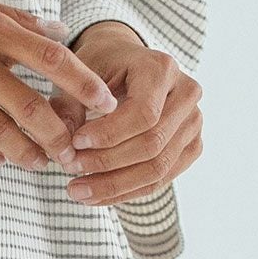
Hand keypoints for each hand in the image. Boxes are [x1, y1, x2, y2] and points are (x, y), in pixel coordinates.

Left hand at [46, 25, 203, 206]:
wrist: (126, 63)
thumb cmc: (101, 65)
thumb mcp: (79, 74)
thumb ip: (69, 107)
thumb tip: (64, 151)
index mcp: (161, 68)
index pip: (143, 114)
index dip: (109, 135)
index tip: (74, 144)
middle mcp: (186, 94)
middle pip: (152, 144)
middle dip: (107, 163)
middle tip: (70, 170)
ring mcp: (193, 122)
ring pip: (158, 168)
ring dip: (115, 185)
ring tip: (78, 191)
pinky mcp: (191, 145)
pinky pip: (162, 178)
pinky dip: (127, 191)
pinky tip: (97, 195)